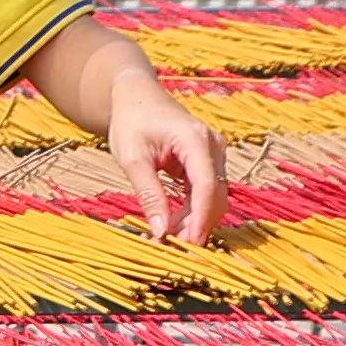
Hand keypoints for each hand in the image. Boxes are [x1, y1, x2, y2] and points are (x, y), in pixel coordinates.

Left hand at [107, 79, 227, 246]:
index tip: (189, 245)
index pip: (207, 186)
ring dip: (193, 221)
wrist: (136, 97)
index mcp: (196, 139)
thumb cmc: (131, 121)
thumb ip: (149, 194)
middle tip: (168, 248)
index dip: (200, 219)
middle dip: (196, 225)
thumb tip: (161, 231)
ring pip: (213, 198)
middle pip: (214, 196)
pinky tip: (171, 226)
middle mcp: (213, 146)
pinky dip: (191, 211)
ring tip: (164, 239)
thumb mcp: (132, 158)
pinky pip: (206, 193)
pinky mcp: (208, 162)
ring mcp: (214, 154)